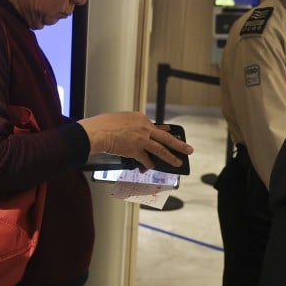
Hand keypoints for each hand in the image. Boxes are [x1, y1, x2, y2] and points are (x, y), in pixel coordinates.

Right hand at [79, 112, 193, 169]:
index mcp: (140, 118)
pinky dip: (149, 164)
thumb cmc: (104, 125)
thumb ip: (132, 125)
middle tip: (189, 149)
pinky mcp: (135, 150)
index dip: (165, 132)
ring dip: (170, 157)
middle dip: (179, 144)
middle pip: (165, 138)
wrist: (97, 132)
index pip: (156, 126)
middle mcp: (144, 127)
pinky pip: (146, 159)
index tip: (171, 134)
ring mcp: (141, 139)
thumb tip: (139, 132)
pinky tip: (151, 167)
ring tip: (177, 163)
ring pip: (160, 150)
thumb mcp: (121, 119)